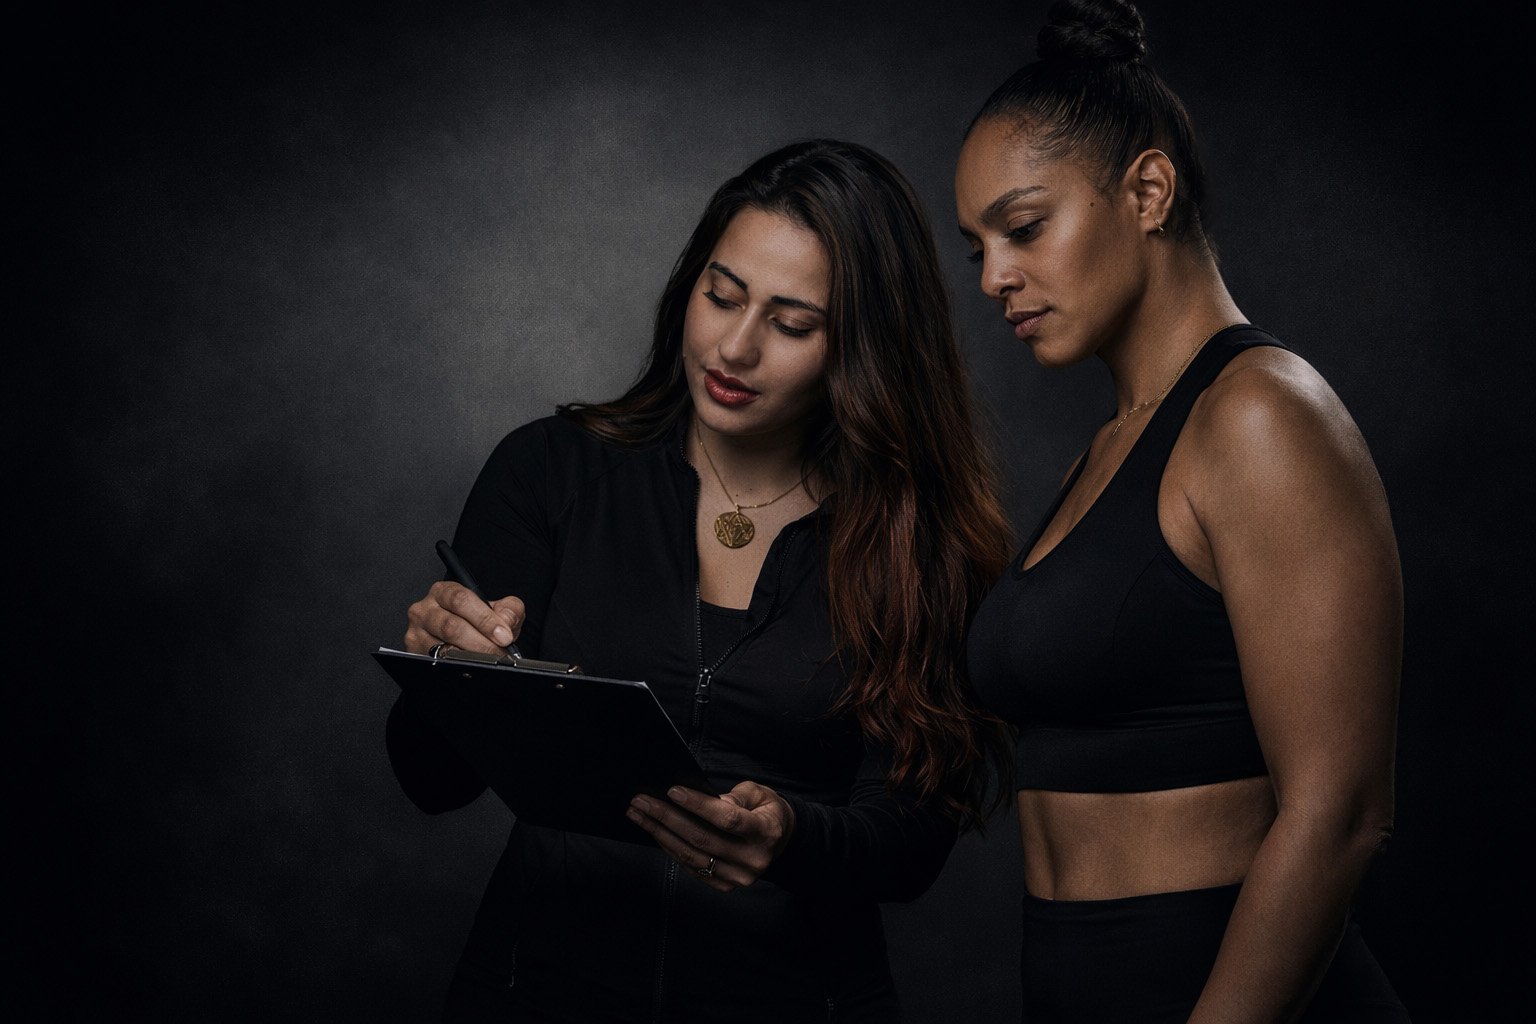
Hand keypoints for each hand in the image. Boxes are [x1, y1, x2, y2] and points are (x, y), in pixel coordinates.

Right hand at [404, 580, 524, 654]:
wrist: (468, 641)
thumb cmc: (479, 623)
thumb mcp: (499, 610)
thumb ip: (509, 610)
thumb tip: (506, 621)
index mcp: (444, 592)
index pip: (461, 600)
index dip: (485, 619)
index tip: (504, 635)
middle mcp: (425, 609)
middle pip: (452, 626)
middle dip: (481, 642)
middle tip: (499, 653)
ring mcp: (417, 632)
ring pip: (444, 647)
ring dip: (472, 656)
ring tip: (489, 661)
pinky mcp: (415, 652)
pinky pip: (437, 662)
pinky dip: (458, 666)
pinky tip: (472, 667)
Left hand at [626, 782, 795, 892]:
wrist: (780, 841)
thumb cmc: (766, 811)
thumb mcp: (759, 793)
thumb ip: (735, 795)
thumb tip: (704, 799)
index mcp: (764, 832)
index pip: (726, 819)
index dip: (698, 805)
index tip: (671, 791)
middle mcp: (752, 858)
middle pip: (702, 838)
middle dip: (667, 817)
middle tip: (641, 801)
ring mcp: (738, 876)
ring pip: (692, 855)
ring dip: (660, 833)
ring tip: (639, 815)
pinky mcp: (725, 885)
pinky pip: (691, 867)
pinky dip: (670, 849)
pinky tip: (655, 832)